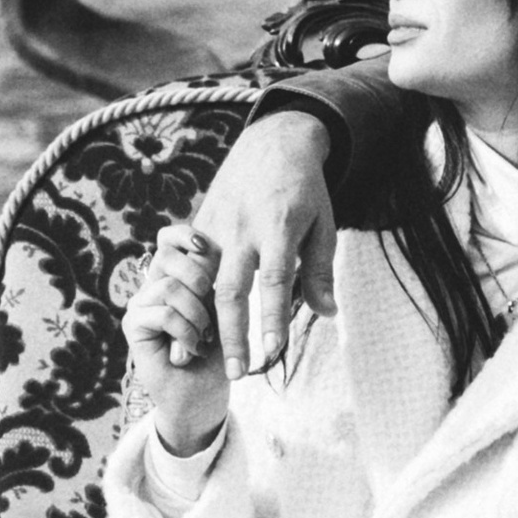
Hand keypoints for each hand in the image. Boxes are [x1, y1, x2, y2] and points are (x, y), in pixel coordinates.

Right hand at [123, 224, 230, 455]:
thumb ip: (213, 278)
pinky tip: (191, 350)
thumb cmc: (219, 351)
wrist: (203, 394)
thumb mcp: (224, 307)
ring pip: (171, 287)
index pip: (172, 237)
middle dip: (200, 280)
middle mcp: (154, 283)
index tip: (211, 252)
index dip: (190, 237)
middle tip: (211, 315)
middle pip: (169, 255)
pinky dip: (186, 332)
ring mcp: (141, 303)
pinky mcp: (133, 324)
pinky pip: (164, 313)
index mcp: (177, 274)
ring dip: (197, 316)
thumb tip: (207, 250)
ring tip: (203, 339)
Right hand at [192, 111, 339, 376]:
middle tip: (237, 374)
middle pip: (232, 289)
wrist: (273, 143)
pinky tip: (191, 324)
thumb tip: (327, 314)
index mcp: (279, 228)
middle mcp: (243, 229)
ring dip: (205, 321)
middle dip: (233, 335)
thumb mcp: (323, 225)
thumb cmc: (305, 190)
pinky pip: (190, 265)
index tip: (273, 352)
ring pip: (204, 282)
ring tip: (207, 356)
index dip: (272, 320)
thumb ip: (320, 271)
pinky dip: (190, 296)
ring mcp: (216, 225)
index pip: (275, 283)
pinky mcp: (200, 222)